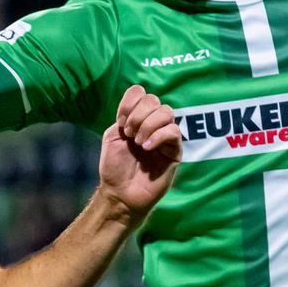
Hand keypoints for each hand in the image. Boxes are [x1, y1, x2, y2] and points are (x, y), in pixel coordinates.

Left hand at [98, 85, 180, 224]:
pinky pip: (173, 131)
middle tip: (129, 133)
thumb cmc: (115, 167)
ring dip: (148, 124)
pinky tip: (146, 148)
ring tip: (138, 142)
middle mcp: (152, 124)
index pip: (140, 93)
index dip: (129, 102)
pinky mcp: (175, 151)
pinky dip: (158, 136)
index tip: (120, 122)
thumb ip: (124, 118)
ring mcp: (164, 137)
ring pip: (166, 112)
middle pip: (154, 100)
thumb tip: (139, 108)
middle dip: (138, 115)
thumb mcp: (112, 136)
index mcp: (136, 118)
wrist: (121, 193)